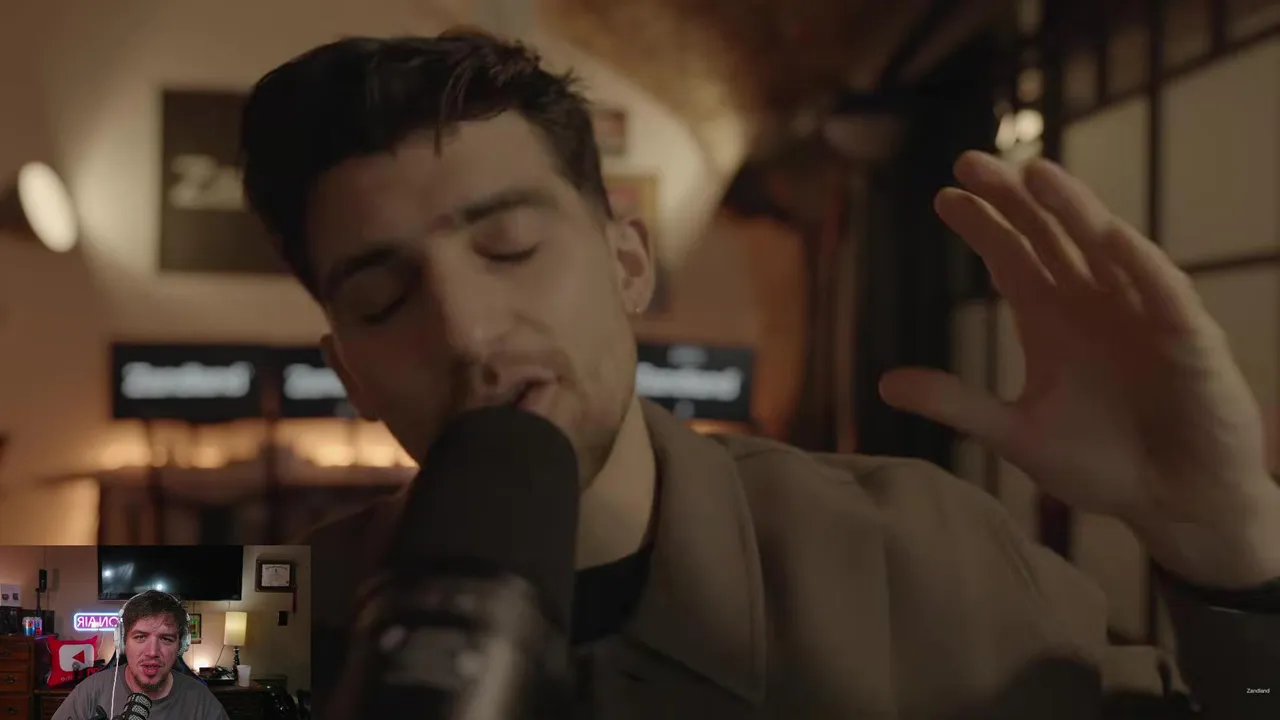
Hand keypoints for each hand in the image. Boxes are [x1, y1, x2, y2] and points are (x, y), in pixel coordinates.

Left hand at [879, 151, 1279, 588]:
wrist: (1176, 505)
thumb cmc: (1103, 465)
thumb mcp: (1017, 433)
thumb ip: (957, 404)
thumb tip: (884, 385)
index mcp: (1051, 319)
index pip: (1010, 257)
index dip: (981, 225)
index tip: (944, 196)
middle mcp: (1093, 303)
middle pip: (1049, 235)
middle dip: (1013, 199)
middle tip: (970, 163)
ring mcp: (1140, 314)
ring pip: (1104, 246)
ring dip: (1073, 209)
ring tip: (1037, 174)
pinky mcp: (1189, 338)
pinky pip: (1163, 291)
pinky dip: (1138, 262)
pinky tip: (1108, 235)